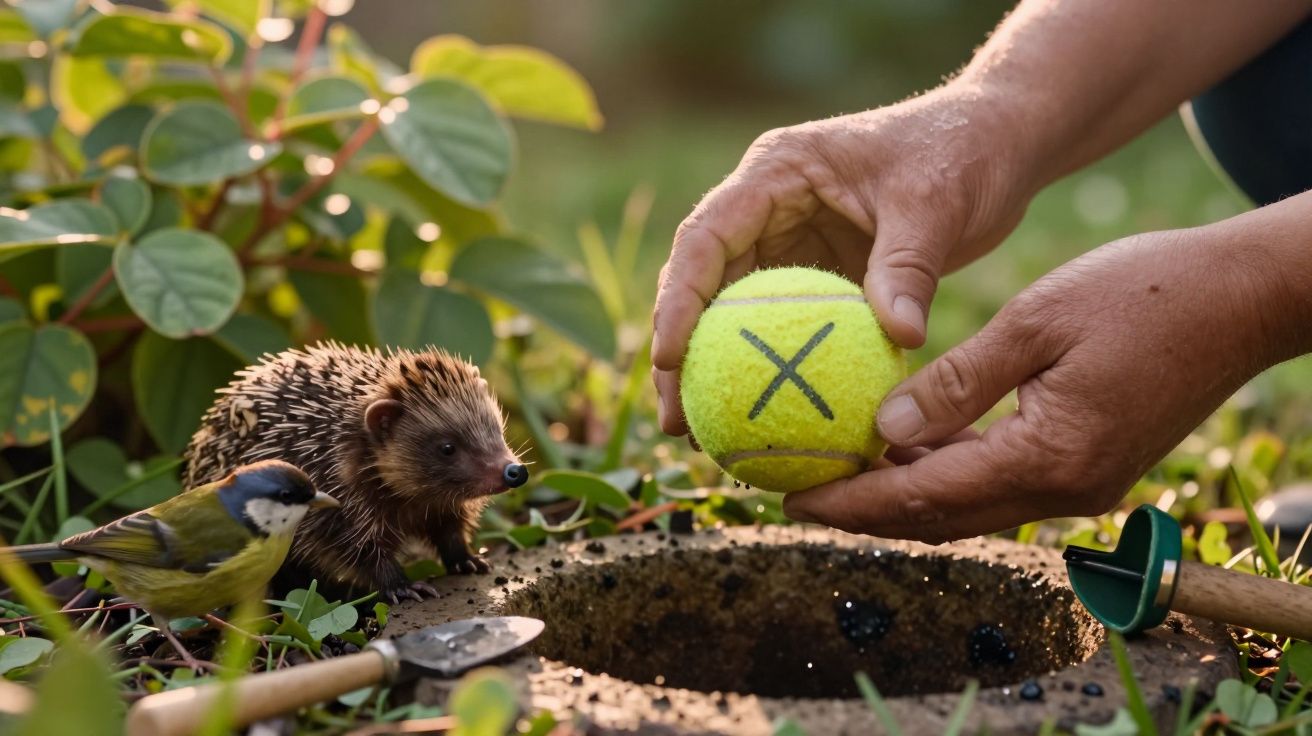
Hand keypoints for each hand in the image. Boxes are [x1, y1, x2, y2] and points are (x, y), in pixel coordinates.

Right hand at [651, 86, 1037, 434]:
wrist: (997, 142)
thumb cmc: (962, 151)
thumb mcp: (935, 203)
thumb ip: (909, 267)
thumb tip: (901, 338)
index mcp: (776, 172)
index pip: (705, 237)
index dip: (679, 300)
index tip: (673, 360)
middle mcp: (766, 207)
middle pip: (700, 285)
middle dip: (680, 355)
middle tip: (676, 423)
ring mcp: (786, 242)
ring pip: (729, 315)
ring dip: (714, 373)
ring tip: (702, 441)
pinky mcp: (814, 274)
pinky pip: (779, 330)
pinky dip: (767, 372)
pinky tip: (764, 428)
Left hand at [783, 221, 1310, 541]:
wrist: (1243, 299)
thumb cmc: (1144, 293)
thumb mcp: (1034, 322)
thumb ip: (957, 383)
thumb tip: (883, 431)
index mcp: (1049, 457)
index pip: (923, 498)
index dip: (850, 503)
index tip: (787, 498)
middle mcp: (1064, 490)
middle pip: (940, 519)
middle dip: (863, 513)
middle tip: (794, 494)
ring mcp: (1082, 486)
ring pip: (968, 507)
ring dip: (901, 498)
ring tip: (833, 475)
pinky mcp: (1090, 468)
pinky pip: (998, 485)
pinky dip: (945, 475)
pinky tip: (906, 451)